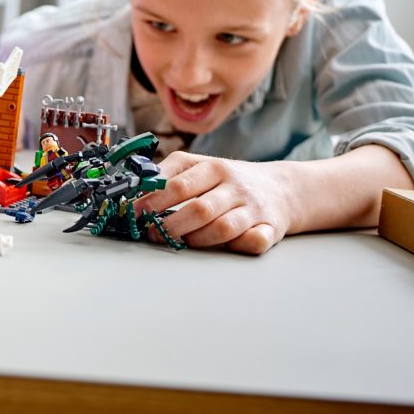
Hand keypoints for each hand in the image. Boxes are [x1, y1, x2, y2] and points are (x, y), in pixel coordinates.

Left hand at [135, 152, 292, 254]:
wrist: (280, 188)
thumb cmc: (228, 180)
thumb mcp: (200, 166)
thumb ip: (169, 174)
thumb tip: (134, 187)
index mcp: (214, 168)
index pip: (178, 186)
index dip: (152, 202)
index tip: (133, 214)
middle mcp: (235, 187)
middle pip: (199, 209)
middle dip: (170, 225)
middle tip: (152, 234)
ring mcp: (253, 209)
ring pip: (223, 229)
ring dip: (196, 239)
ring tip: (181, 241)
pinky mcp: (270, 229)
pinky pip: (253, 242)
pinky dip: (238, 247)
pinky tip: (223, 247)